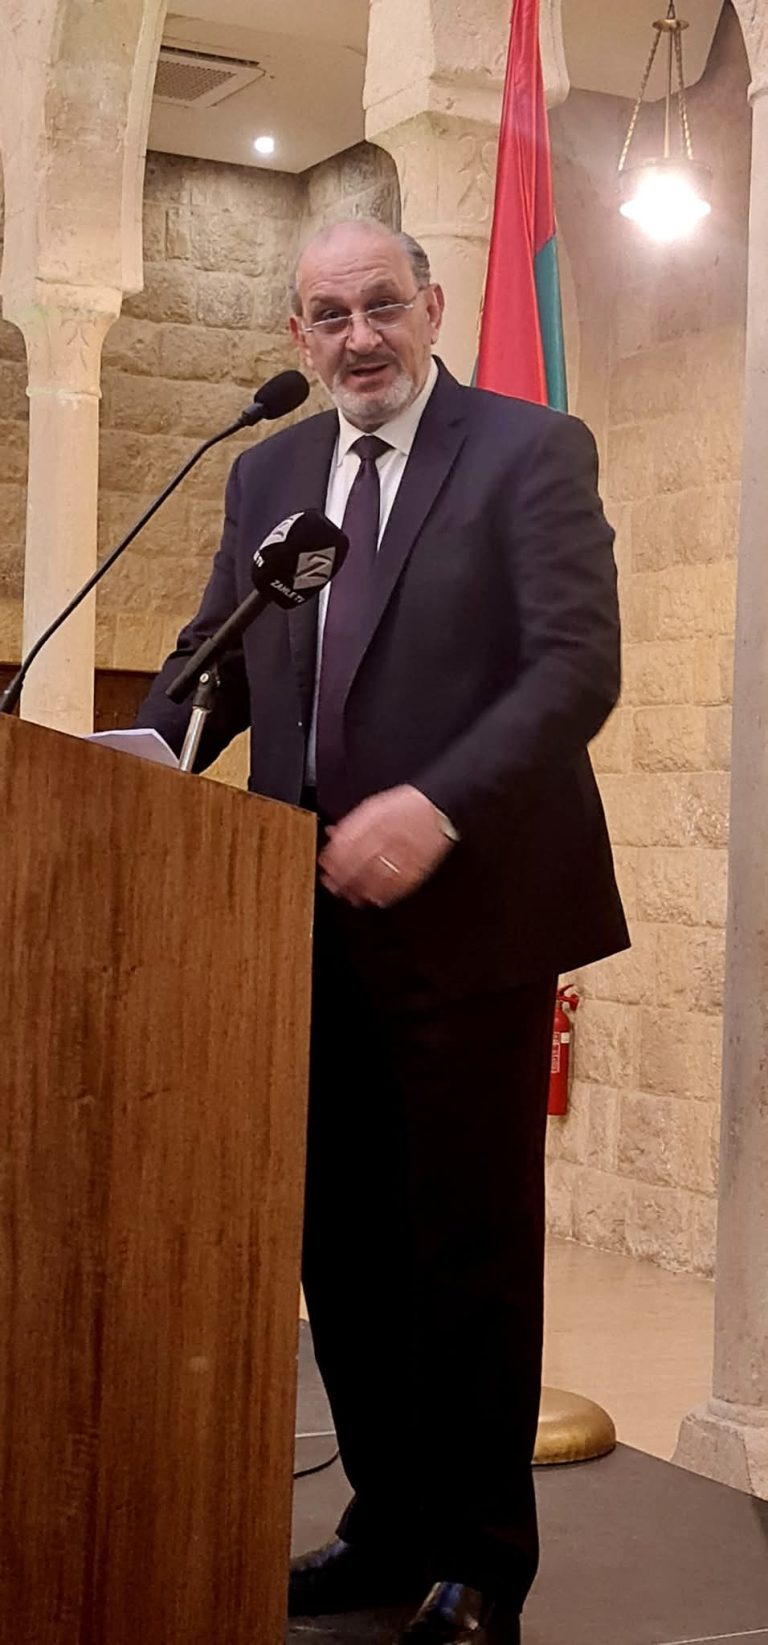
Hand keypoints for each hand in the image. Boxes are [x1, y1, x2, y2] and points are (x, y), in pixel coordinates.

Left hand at [318, 785, 454, 908]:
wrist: (438, 808)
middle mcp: (386, 839)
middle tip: (334, 886)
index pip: (345, 847)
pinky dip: (383, 895)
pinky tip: (374, 898)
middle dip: (341, 879)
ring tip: (350, 896)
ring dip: (359, 891)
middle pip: (356, 866)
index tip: (326, 868)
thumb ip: (352, 823)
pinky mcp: (416, 869)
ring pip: (374, 880)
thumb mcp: (374, 807)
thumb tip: (332, 834)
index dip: (332, 861)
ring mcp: (401, 855)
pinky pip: (396, 887)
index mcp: (373, 823)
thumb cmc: (405, 807)